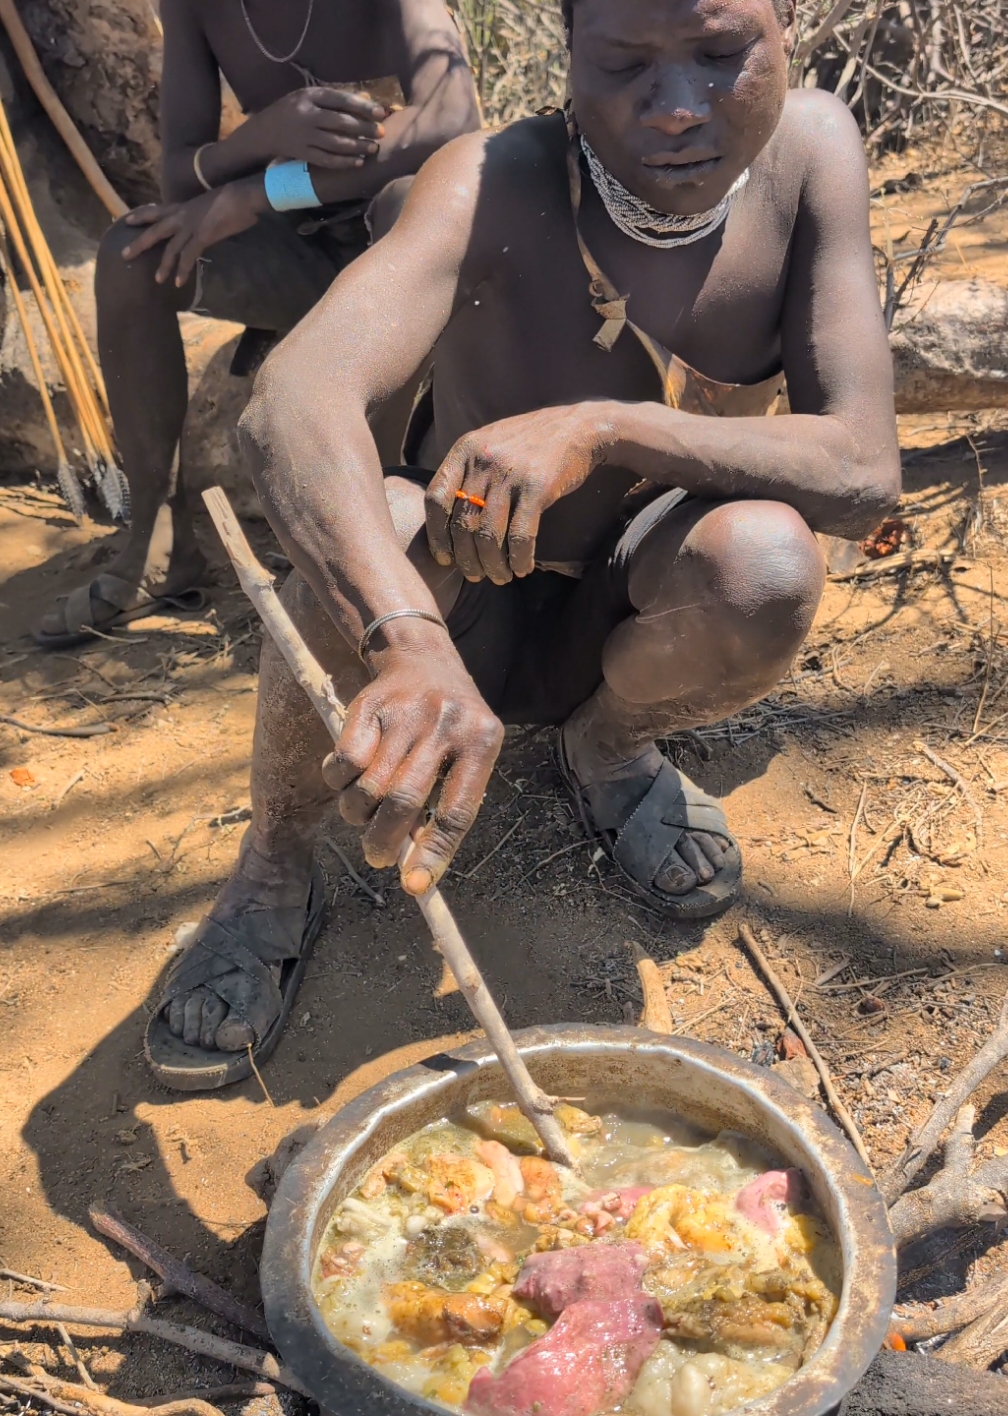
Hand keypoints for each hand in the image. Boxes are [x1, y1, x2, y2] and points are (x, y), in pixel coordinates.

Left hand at [122, 178, 268, 286]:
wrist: (243, 195)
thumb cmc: (232, 198)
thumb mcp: (208, 205)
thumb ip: (200, 215)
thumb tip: (201, 224)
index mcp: (183, 206)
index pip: (156, 210)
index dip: (140, 215)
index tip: (126, 220)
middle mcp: (182, 215)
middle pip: (155, 230)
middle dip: (139, 243)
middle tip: (125, 254)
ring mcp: (191, 226)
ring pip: (170, 247)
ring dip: (163, 265)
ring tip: (157, 279)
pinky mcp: (202, 236)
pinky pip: (188, 256)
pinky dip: (183, 270)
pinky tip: (178, 282)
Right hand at [242, 86, 386, 168]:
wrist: (264, 131)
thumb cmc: (292, 110)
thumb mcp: (309, 97)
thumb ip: (334, 99)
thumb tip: (365, 99)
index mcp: (309, 96)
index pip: (341, 99)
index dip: (363, 106)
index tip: (381, 113)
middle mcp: (306, 115)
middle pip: (341, 122)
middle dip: (364, 128)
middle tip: (381, 133)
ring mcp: (304, 136)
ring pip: (336, 143)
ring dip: (358, 146)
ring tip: (373, 148)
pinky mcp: (302, 153)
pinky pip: (327, 160)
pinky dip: (344, 162)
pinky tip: (358, 162)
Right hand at [320, 647, 503, 894]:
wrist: (422, 657)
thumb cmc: (449, 724)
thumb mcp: (466, 754)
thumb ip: (447, 802)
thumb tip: (416, 866)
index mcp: (482, 741)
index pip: (457, 812)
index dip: (435, 854)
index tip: (415, 885)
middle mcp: (445, 725)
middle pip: (404, 801)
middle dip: (383, 841)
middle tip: (377, 857)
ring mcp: (404, 714)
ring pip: (368, 787)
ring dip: (357, 816)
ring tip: (362, 817)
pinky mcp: (368, 707)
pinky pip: (344, 763)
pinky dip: (339, 785)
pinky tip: (348, 784)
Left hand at [424, 404, 610, 583]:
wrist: (577, 428)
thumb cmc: (530, 443)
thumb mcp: (489, 445)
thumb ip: (467, 474)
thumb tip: (447, 522)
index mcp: (464, 450)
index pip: (436, 499)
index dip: (436, 534)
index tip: (444, 558)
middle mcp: (483, 461)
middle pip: (462, 524)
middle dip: (466, 558)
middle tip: (475, 575)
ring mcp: (509, 474)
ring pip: (488, 535)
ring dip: (493, 565)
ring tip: (500, 577)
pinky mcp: (537, 487)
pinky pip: (520, 536)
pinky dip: (519, 558)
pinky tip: (522, 567)